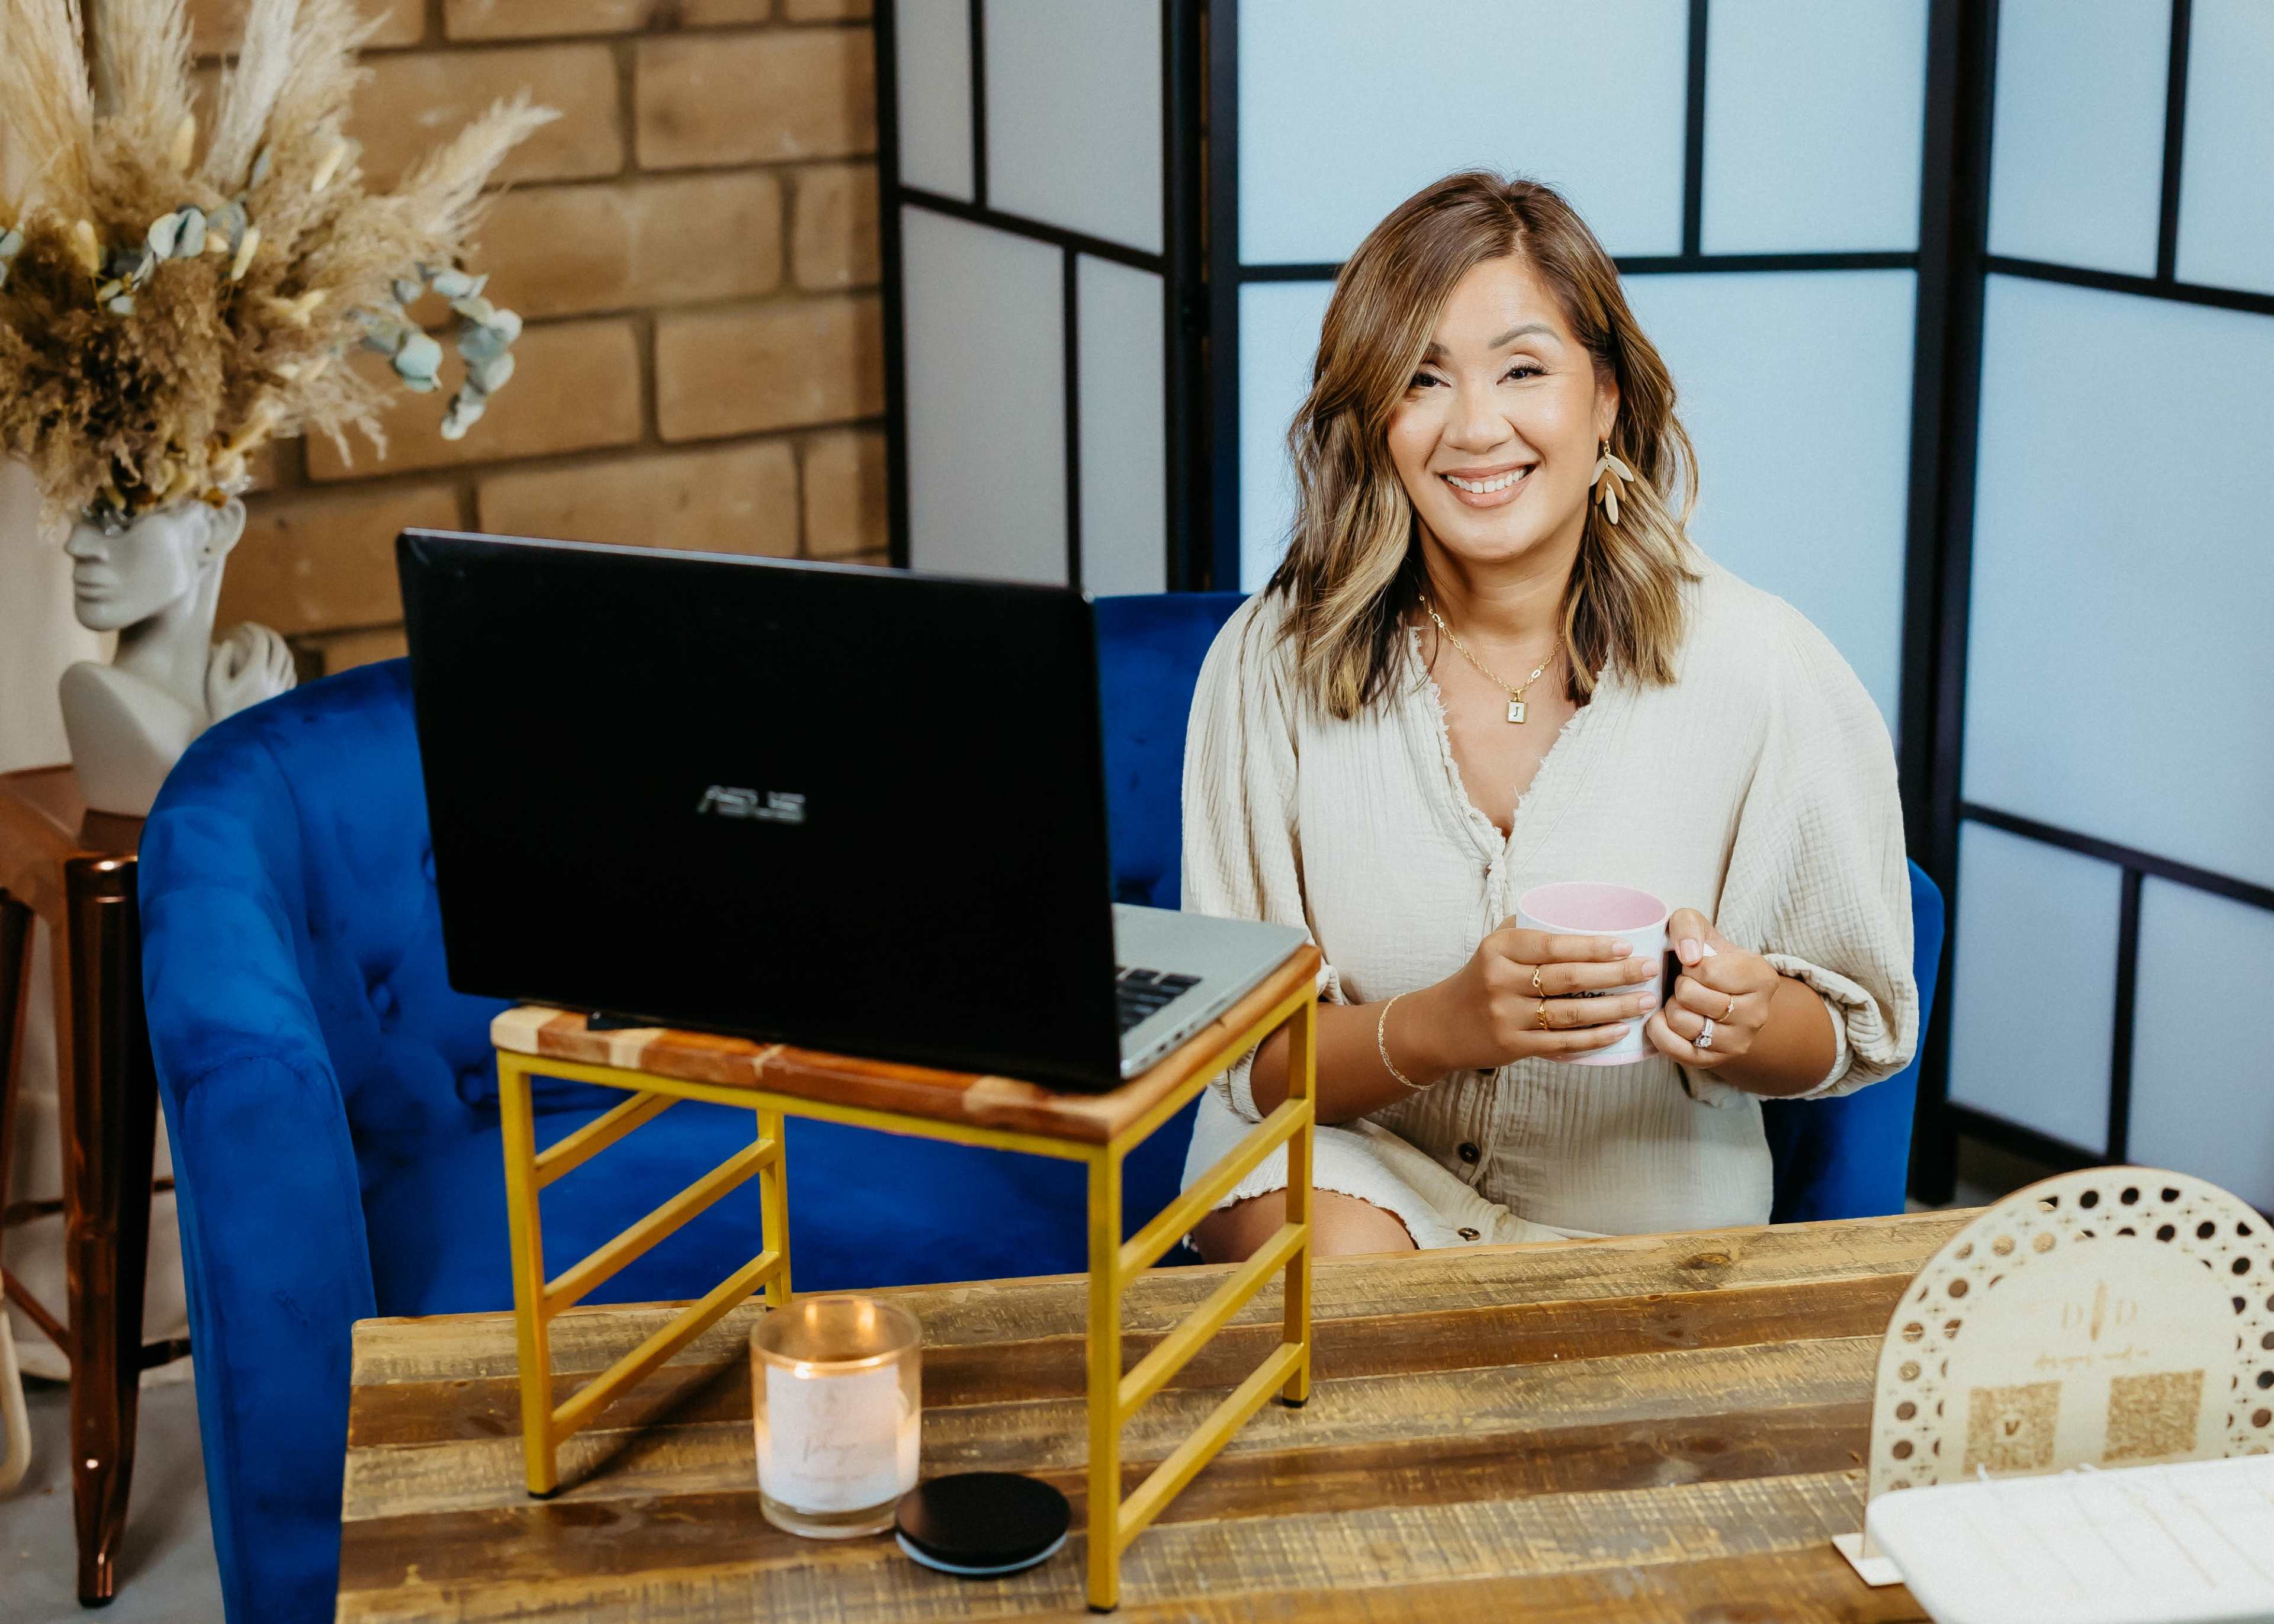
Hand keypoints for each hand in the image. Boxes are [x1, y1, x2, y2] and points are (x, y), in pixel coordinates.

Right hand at [204, 623, 297, 721]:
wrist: (237, 736)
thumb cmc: (220, 708)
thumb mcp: (214, 683)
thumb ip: (219, 660)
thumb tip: (228, 642)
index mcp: (256, 672)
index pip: (262, 642)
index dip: (254, 629)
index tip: (245, 625)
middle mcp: (273, 679)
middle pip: (279, 647)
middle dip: (269, 633)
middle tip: (257, 629)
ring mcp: (281, 689)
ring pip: (288, 660)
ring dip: (279, 646)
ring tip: (267, 641)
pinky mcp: (283, 698)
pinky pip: (291, 674)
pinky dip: (286, 662)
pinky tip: (277, 661)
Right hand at [1404, 924, 1661, 1074]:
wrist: (1441, 1025)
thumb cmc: (1481, 978)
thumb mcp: (1494, 946)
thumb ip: (1530, 929)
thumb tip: (1584, 911)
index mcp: (1498, 950)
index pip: (1551, 945)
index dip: (1592, 946)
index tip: (1626, 944)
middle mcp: (1500, 982)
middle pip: (1568, 978)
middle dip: (1616, 974)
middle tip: (1649, 968)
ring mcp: (1507, 1016)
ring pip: (1570, 1013)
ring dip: (1614, 1008)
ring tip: (1645, 1000)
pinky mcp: (1513, 1046)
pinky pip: (1562, 1042)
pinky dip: (1594, 1038)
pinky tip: (1620, 1030)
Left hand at [1644, 909, 1779, 1068]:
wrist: (1714, 993)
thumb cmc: (1704, 957)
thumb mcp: (1696, 927)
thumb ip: (1688, 926)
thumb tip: (1689, 955)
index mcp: (1762, 977)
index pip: (1706, 971)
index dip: (1689, 965)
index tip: (1695, 966)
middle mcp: (1757, 1014)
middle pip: (1690, 996)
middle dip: (1679, 985)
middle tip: (1687, 984)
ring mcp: (1739, 1042)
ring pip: (1682, 1022)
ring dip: (1670, 1007)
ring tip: (1683, 1001)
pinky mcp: (1715, 1061)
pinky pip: (1674, 1049)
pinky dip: (1660, 1031)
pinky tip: (1664, 1018)